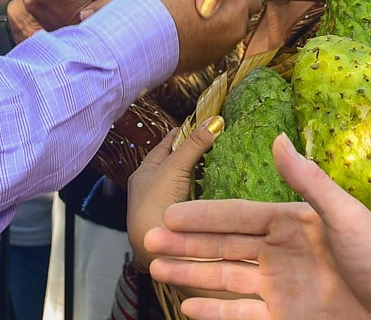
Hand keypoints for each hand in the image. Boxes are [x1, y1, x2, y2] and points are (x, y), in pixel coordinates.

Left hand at [127, 118, 222, 269]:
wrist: (153, 250)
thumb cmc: (155, 205)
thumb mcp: (174, 168)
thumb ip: (193, 145)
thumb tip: (215, 120)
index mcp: (144, 172)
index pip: (167, 144)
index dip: (185, 132)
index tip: (206, 123)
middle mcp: (152, 188)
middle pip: (178, 164)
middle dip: (197, 154)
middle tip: (222, 143)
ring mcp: (166, 206)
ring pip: (187, 184)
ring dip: (203, 176)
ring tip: (226, 164)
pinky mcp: (179, 222)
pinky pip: (195, 202)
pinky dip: (207, 195)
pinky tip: (221, 192)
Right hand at [134, 0, 259, 76]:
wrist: (135, 37)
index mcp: (239, 3)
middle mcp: (235, 31)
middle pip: (232, 17)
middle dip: (217, 10)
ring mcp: (216, 52)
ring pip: (215, 34)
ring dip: (202, 26)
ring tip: (175, 15)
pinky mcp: (196, 65)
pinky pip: (198, 48)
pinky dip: (188, 41)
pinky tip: (168, 31)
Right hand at [146, 133, 370, 319]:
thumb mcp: (346, 216)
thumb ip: (309, 181)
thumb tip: (276, 138)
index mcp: (294, 224)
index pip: (239, 216)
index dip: (204, 214)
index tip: (169, 211)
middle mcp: (281, 255)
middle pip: (224, 247)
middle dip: (186, 243)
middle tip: (148, 238)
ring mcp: (281, 290)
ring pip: (225, 279)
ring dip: (192, 273)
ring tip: (158, 268)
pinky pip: (243, 315)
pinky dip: (216, 311)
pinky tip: (189, 306)